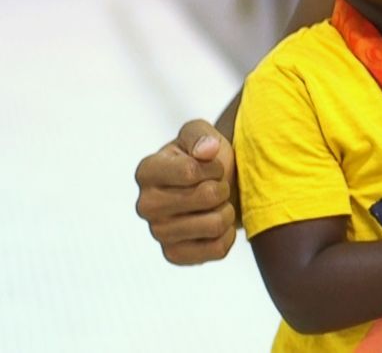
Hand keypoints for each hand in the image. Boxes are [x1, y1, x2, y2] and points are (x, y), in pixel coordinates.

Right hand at [133, 119, 238, 263]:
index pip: (191, 171)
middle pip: (207, 196)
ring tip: (217, 205)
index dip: (215, 167)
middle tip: (217, 187)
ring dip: (227, 211)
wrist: (215, 187)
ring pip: (215, 224)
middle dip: (223, 188)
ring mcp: (157, 233)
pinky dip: (228, 236)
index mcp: (147, 172)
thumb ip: (201, 135)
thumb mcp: (201, 134)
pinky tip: (217, 225)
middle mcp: (145, 205)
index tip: (212, 167)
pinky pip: (218, 249)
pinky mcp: (174, 255)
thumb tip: (207, 150)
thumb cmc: (206, 159)